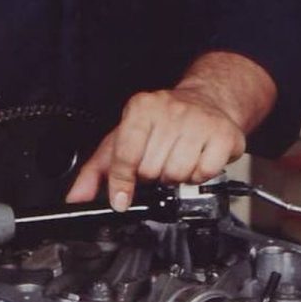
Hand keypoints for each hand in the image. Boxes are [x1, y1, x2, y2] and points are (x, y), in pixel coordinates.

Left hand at [66, 52, 275, 209]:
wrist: (207, 101)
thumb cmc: (161, 123)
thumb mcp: (122, 139)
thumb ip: (96, 171)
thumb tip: (77, 198)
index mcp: (141, 108)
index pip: (126, 156)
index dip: (121, 184)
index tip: (121, 200)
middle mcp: (170, 110)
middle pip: (152, 170)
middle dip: (153, 175)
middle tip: (159, 162)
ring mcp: (199, 121)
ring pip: (178, 175)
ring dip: (176, 177)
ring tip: (178, 160)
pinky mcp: (223, 134)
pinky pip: (204, 174)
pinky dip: (199, 176)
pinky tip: (197, 160)